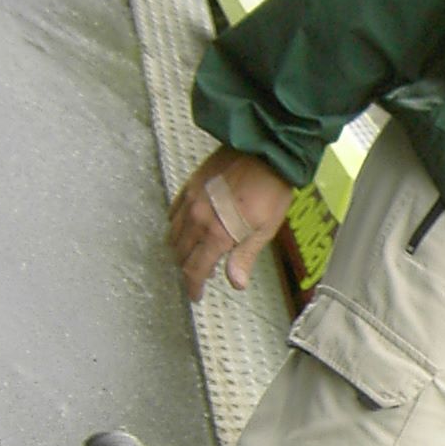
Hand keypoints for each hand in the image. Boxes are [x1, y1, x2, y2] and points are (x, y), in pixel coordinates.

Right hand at [167, 148, 291, 301]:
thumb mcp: (265, 229)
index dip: (193, 286)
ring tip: (192, 255)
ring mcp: (190, 200)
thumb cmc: (271, 190)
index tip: (195, 295)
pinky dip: (175, 225)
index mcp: (217, 234)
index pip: (195, 269)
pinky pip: (173, 211)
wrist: (264, 150)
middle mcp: (197, 219)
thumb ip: (245, 256)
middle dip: (187, 268)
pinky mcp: (190, 185)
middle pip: (181, 254)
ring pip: (173, 234)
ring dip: (179, 249)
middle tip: (198, 275)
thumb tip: (235, 284)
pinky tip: (184, 228)